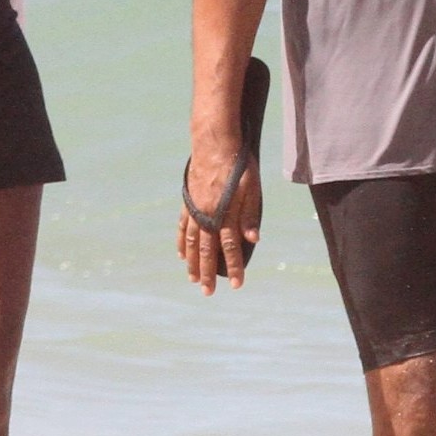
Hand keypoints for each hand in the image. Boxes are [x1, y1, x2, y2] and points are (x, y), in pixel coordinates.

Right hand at [179, 144, 262, 293]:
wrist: (214, 143)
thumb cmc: (238, 164)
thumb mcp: (252, 187)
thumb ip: (250, 215)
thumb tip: (253, 240)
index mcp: (225, 213)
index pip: (231, 247)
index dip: (234, 267)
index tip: (237, 285)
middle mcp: (208, 215)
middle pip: (208, 250)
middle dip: (209, 273)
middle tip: (208, 293)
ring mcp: (196, 209)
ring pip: (193, 242)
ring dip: (193, 262)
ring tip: (193, 279)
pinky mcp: (188, 201)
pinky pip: (183, 226)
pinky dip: (182, 242)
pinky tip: (181, 254)